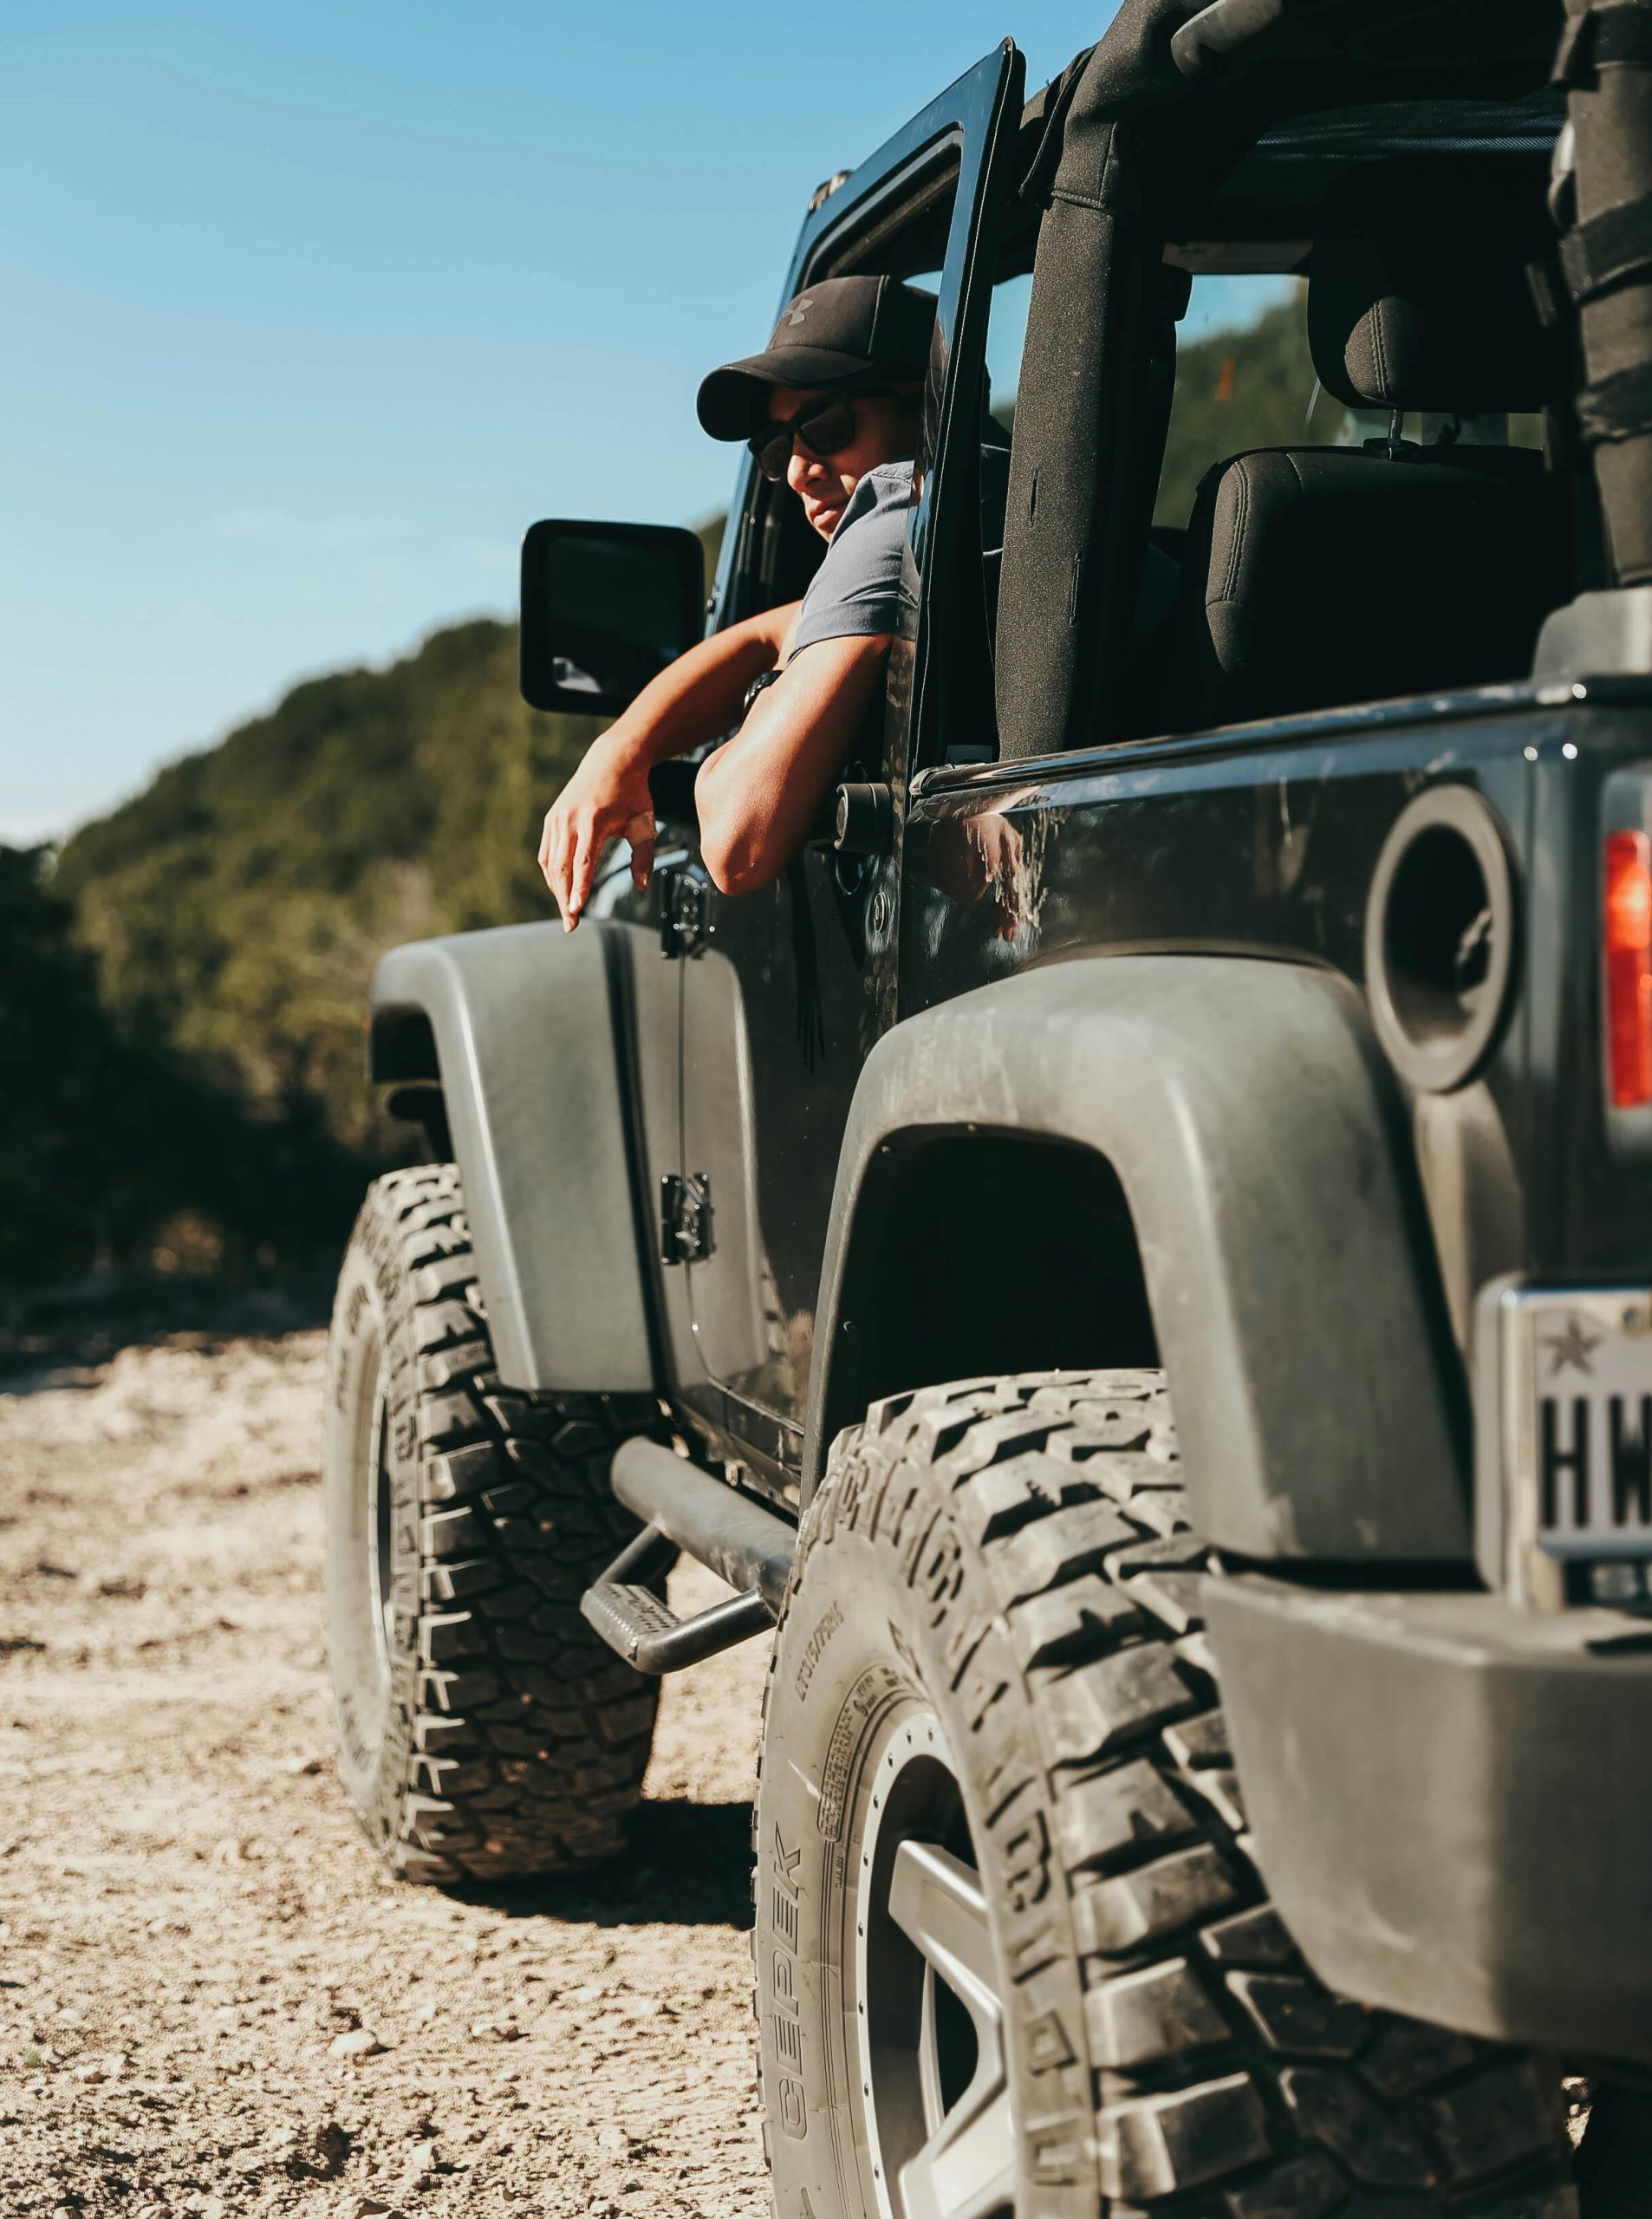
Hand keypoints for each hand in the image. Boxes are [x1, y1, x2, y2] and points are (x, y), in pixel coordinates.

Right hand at [537, 737, 656, 931]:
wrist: (611, 761)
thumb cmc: (632, 794)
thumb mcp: (644, 823)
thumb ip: (644, 856)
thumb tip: (642, 886)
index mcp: (595, 820)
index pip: (584, 862)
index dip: (579, 888)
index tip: (576, 910)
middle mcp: (571, 819)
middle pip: (562, 867)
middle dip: (565, 899)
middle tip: (570, 924)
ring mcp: (557, 818)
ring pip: (551, 863)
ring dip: (557, 890)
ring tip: (567, 912)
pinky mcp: (551, 819)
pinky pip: (546, 853)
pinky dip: (552, 874)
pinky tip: (560, 890)